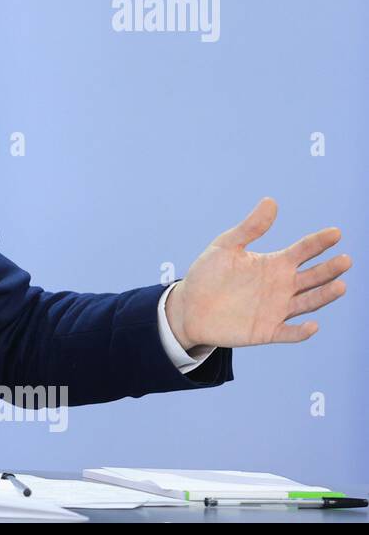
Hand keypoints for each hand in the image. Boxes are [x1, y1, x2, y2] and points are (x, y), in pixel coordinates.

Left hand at [166, 197, 351, 349]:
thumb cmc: (208, 275)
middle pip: (312, 276)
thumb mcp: (225, 246)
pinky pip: (288, 332)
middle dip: (330, 268)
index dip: (319, 242)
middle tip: (345, 260)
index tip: (335, 233)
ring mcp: (277, 309)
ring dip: (324, 296)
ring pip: (307, 302)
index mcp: (274, 264)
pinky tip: (311, 325)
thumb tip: (271, 201)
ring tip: (340, 285)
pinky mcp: (266, 331)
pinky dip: (301, 331)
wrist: (189, 307)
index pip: (303, 251)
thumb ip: (249, 228)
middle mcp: (281, 286)